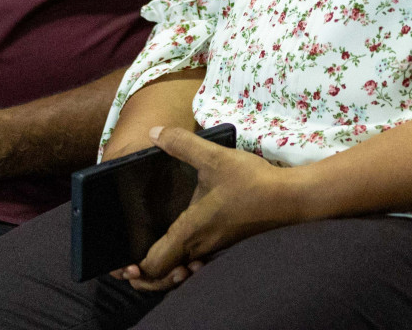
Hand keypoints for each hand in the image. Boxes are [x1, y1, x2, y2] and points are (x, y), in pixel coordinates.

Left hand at [116, 126, 301, 291]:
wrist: (290, 199)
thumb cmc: (251, 182)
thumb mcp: (214, 157)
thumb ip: (182, 144)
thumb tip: (154, 133)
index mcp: (190, 232)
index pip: (154, 265)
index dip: (134, 268)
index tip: (122, 261)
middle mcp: (199, 247)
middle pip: (164, 278)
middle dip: (145, 277)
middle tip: (130, 264)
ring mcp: (213, 249)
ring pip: (180, 272)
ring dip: (164, 270)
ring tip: (151, 253)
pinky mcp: (223, 245)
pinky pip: (194, 263)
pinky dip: (181, 263)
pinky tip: (181, 241)